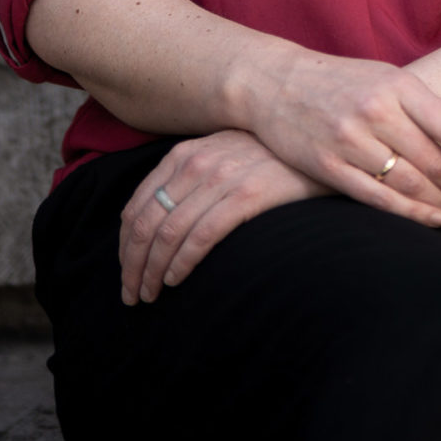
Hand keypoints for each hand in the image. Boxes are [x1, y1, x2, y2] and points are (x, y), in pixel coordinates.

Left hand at [117, 129, 320, 304]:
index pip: (136, 207)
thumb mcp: (220, 156)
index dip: (124, 246)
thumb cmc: (266, 158)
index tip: (126, 272)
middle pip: (145, 224)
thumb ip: (189, 179)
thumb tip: (159, 222)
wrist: (316, 145)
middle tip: (131, 294)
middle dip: (132, 266)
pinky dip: (182, 262)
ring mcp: (221, 179)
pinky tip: (176, 280)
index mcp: (182, 155)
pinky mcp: (248, 195)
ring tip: (151, 294)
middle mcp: (195, 164)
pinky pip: (201, 236)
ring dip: (153, 271)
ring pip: (168, 234)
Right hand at [242, 48, 440, 221]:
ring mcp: (349, 139)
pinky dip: (408, 213)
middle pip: (434, 162)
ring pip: (408, 183)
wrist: (273, 82)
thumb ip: (440, 102)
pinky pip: (376, 198)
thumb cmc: (343, 82)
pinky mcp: (326, 165)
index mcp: (399, 85)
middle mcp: (377, 111)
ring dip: (439, 205)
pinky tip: (429, 220)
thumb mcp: (392, 80)